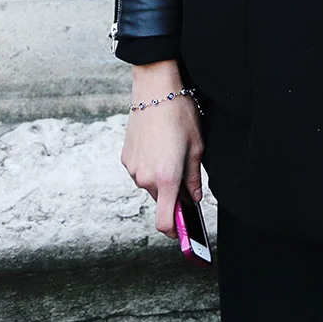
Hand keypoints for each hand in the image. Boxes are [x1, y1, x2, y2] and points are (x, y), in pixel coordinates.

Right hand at [120, 60, 204, 239]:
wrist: (154, 89)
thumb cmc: (180, 115)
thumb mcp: (196, 147)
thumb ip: (194, 178)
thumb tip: (194, 198)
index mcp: (166, 178)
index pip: (165, 222)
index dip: (175, 232)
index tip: (185, 232)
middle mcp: (145, 179)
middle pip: (161, 201)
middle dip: (174, 194)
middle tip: (187, 172)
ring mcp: (132, 169)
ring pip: (151, 185)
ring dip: (162, 178)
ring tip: (173, 151)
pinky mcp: (126, 158)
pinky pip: (140, 171)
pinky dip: (151, 166)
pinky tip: (159, 145)